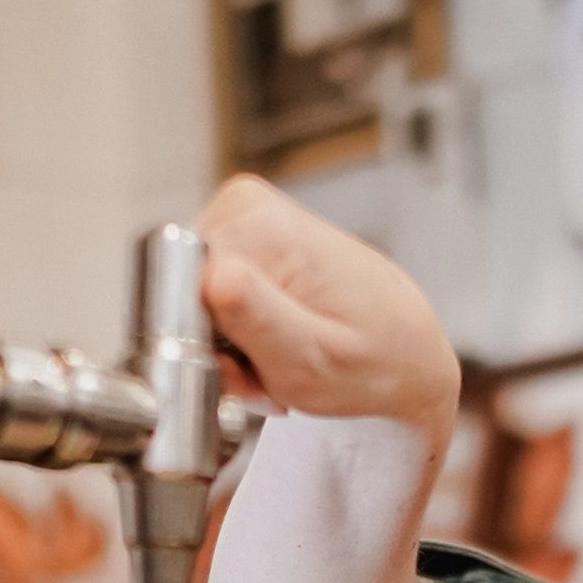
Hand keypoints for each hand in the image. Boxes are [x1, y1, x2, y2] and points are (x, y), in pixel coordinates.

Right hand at [197, 177, 460, 447]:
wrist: (406, 354)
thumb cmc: (375, 362)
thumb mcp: (315, 357)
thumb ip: (260, 320)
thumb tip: (215, 278)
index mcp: (260, 224)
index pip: (176, 290)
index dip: (203, 345)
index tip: (245, 369)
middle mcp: (245, 209)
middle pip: (182, 296)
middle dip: (218, 351)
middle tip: (268, 374)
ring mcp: (244, 224)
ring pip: (193, 306)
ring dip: (229, 351)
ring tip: (277, 365)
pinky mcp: (242, 244)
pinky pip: (209, 303)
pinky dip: (237, 340)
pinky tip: (275, 348)